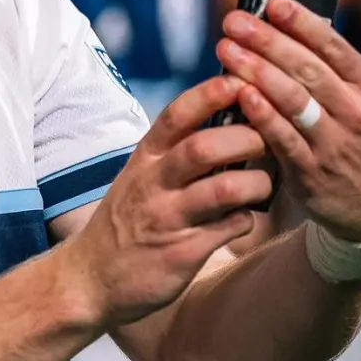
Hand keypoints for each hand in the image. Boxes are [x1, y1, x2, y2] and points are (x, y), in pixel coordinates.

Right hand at [61, 76, 270, 326]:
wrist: (90, 279)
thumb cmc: (128, 221)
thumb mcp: (141, 178)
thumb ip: (176, 153)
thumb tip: (230, 122)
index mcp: (144, 159)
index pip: (177, 114)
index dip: (211, 94)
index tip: (241, 81)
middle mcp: (152, 183)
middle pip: (205, 147)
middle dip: (248, 139)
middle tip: (270, 142)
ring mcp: (166, 218)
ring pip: (225, 189)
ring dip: (257, 183)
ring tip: (263, 186)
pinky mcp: (182, 252)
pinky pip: (230, 228)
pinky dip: (247, 220)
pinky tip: (243, 219)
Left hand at [217, 0, 360, 243]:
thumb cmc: (354, 138)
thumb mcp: (357, 101)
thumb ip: (325, 70)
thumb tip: (280, 24)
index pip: (334, 47)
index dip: (302, 23)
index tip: (272, 3)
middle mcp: (356, 111)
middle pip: (308, 69)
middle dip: (268, 42)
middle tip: (234, 22)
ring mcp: (335, 142)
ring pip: (295, 101)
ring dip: (257, 72)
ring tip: (227, 50)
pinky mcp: (313, 171)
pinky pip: (284, 139)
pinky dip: (262, 115)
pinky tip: (240, 94)